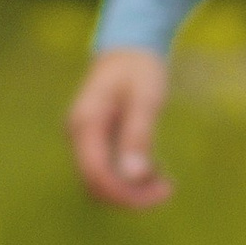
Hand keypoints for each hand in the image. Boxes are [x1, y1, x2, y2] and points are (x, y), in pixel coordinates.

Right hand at [68, 47, 172, 209]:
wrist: (128, 48)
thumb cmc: (139, 69)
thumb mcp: (146, 98)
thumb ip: (138, 135)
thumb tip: (134, 176)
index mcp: (85, 124)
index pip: (96, 174)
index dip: (126, 193)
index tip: (163, 193)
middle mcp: (78, 135)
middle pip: (96, 184)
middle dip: (131, 196)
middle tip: (168, 189)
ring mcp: (84, 140)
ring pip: (101, 182)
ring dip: (131, 190)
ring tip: (165, 182)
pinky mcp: (96, 143)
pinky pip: (108, 172)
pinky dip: (131, 179)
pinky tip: (156, 172)